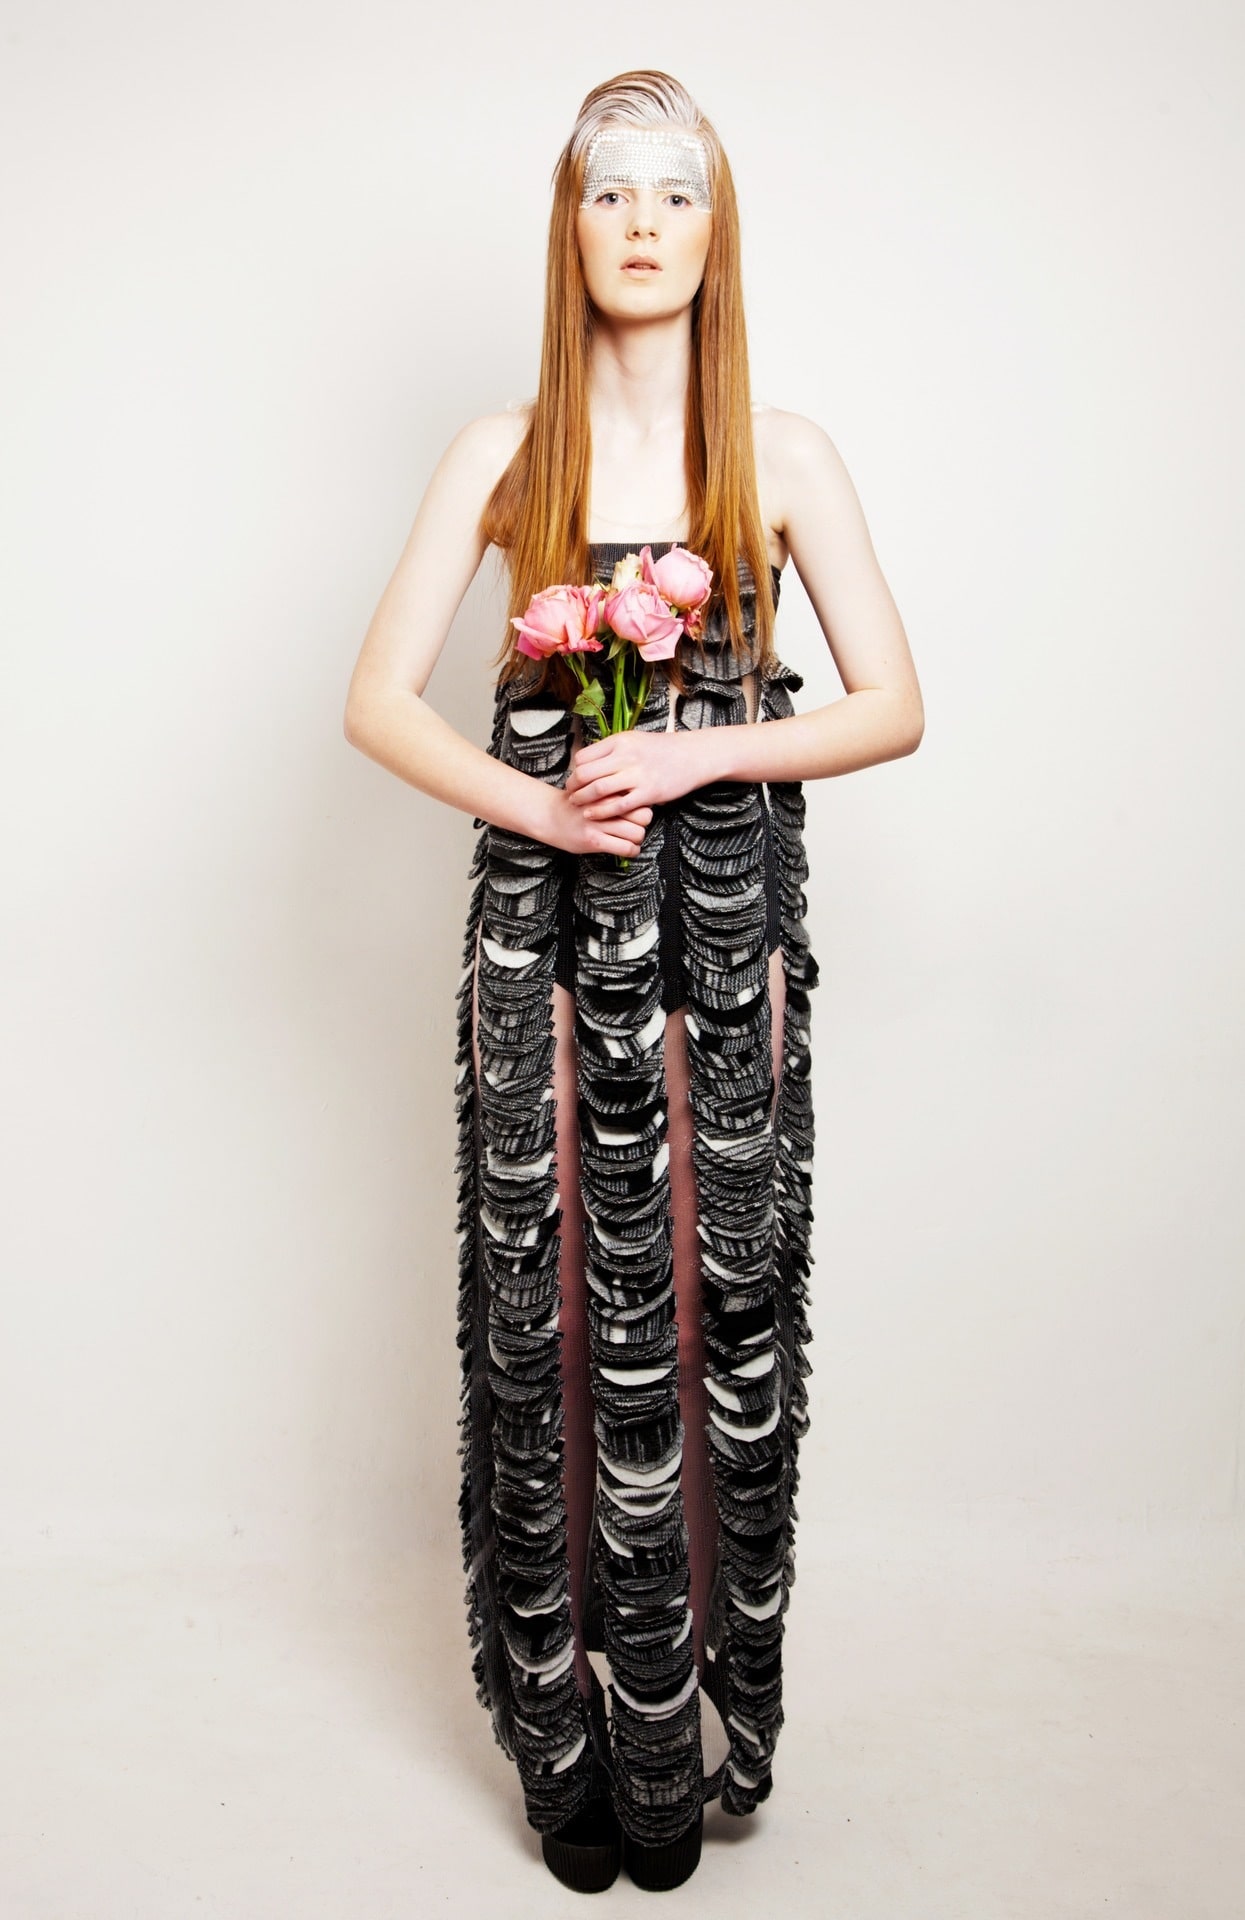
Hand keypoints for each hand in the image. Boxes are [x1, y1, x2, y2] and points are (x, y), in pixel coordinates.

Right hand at [544, 784, 652, 858]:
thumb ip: (613, 793)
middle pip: (643, 816)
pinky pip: (625, 848)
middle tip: (637, 827)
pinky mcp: (594, 841)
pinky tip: (628, 849)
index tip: (638, 812)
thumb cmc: (573, 803)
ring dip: (638, 839)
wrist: (548, 814)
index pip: (639, 799)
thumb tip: (638, 798)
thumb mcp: (593, 789)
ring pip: (637, 834)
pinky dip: (632, 851)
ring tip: (632, 839)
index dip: (643, 807)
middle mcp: (605, 806)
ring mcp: (599, 824)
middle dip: (644, 824)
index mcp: (606, 791)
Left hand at [564, 728, 699, 818]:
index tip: (574, 778)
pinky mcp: (648, 792)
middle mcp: (626, 756)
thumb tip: (592, 760)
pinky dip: (601, 811)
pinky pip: (618, 805)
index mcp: (620, 741)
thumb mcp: (635, 740)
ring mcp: (638, 775)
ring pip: (598, 789)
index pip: (584, 756)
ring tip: (576, 804)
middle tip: (570, 794)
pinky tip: (592, 814)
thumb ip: (614, 749)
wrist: (694, 755)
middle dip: (573, 786)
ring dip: (583, 799)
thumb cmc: (663, 749)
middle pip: (586, 772)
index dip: (574, 770)